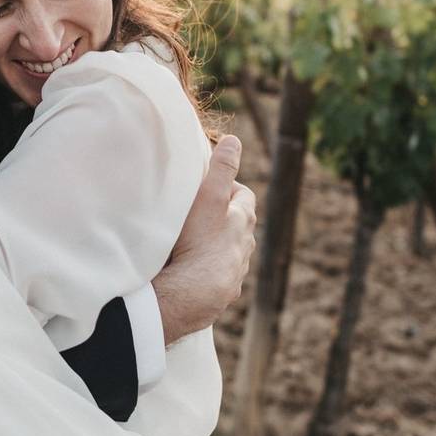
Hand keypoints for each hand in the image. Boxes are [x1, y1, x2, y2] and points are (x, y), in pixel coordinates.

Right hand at [152, 135, 255, 344]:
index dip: (230, 187)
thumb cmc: (198, 242)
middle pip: (239, 226)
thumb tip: (234, 141)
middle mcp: (243, 247)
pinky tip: (192, 273)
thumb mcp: (209, 197)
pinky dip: (209, 271)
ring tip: (195, 243)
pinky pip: (219, 278)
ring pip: (230, 253)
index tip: (213, 184)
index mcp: (242, 221)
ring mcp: (234, 272)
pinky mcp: (221, 294)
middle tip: (203, 212)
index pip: (244, 196)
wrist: (192, 294)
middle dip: (225, 217)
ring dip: (218, 246)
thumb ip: (221, 169)